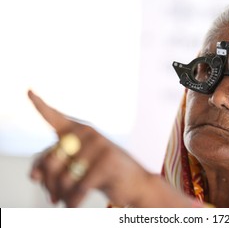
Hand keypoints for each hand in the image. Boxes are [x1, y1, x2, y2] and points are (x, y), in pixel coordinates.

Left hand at [28, 90, 150, 206]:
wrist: (134, 183)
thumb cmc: (102, 173)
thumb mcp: (75, 168)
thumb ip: (50, 167)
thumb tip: (34, 176)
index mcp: (78, 131)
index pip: (55, 117)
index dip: (39, 104)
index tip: (28, 90)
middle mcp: (87, 134)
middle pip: (51, 159)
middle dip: (48, 182)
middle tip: (51, 196)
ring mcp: (99, 145)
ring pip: (64, 176)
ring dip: (60, 194)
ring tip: (62, 200)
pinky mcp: (107, 161)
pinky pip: (79, 187)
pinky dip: (73, 201)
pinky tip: (73, 204)